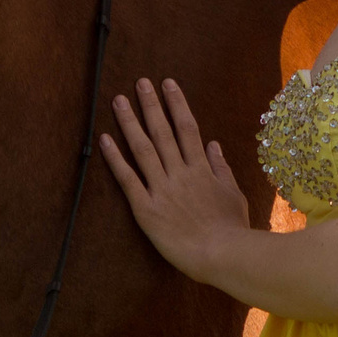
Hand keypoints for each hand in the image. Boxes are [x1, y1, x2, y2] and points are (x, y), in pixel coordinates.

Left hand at [101, 77, 250, 276]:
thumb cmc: (231, 229)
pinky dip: (115, 158)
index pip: (187, 128)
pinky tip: (104, 139)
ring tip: (119, 101)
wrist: (222, 254)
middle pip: (163, 132)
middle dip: (151, 104)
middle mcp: (181, 173)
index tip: (168, 84)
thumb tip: (214, 144)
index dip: (177, 104)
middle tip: (140, 82)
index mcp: (201, 169)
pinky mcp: (147, 209)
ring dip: (130, 123)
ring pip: (143, 148)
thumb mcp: (233, 194)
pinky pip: (128, 179)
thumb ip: (220, 168)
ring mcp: (162, 189)